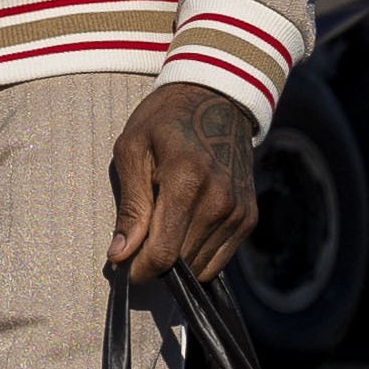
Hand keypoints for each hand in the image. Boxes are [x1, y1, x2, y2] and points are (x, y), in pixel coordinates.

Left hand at [106, 82, 259, 283]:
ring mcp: (238, 211)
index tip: (124, 263)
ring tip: (163, 227)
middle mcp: (219, 200)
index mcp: (186, 180)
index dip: (140, 269)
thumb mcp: (132, 151)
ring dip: (178, 260)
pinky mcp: (248, 217)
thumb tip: (120, 254)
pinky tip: (184, 227)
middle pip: (182, 263)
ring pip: (201, 267)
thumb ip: (131, 207)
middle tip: (139, 240)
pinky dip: (198, 254)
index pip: (164, 252)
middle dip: (154, 263)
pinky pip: (220, 259)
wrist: (216, 99)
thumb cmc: (164, 122)